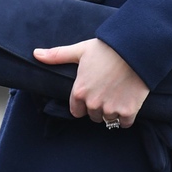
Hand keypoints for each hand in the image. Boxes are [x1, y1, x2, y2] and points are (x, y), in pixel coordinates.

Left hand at [33, 38, 149, 125]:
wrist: (136, 49)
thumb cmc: (107, 49)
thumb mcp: (80, 50)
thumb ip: (57, 55)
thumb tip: (35, 54)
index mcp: (79, 92)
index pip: (77, 111)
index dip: (84, 104)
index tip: (93, 94)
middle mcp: (93, 103)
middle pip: (93, 116)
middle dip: (99, 107)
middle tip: (108, 92)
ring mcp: (111, 108)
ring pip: (108, 119)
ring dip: (113, 112)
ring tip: (119, 95)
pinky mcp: (128, 111)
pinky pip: (124, 123)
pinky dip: (127, 116)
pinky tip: (129, 102)